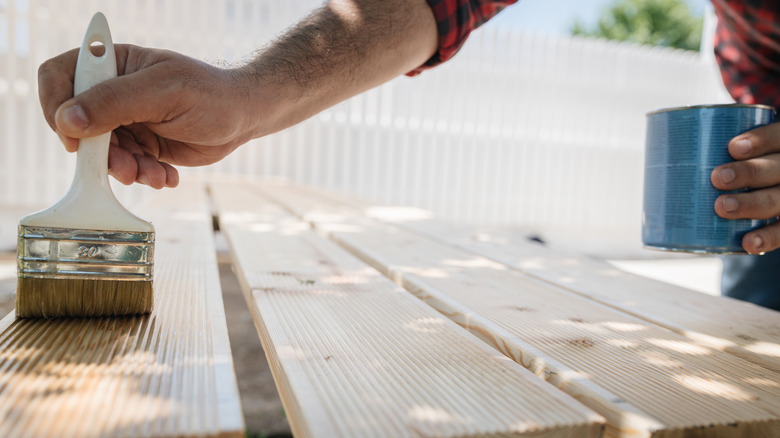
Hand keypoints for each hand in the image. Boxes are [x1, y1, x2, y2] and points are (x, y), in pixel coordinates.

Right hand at [38, 45, 258, 188]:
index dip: (56, 107)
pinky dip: (144, 175)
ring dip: (125, 169)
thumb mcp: (163, 92)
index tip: (73, 137)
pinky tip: (166, 176)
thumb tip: (67, 119)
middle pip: (77, 124)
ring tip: (154, 174)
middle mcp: (112, 93)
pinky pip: (126, 166)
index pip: (59, 77)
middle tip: (126, 167)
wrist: (242, 118)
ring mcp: (125, 121)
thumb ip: (115, 102)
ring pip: (101, 152)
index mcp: (112, 64)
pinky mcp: (141, 145)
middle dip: (100, 152)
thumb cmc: (210, 93)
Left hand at [711, 122, 779, 253]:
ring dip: (752, 203)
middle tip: (718, 177)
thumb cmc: (735, 164)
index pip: (777, 137)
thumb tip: (659, 146)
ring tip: (722, 206)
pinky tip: (747, 243)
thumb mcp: (730, 150)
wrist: (760, 188)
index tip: (733, 147)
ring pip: (779, 200)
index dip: (760, 140)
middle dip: (749, 172)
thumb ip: (708, 147)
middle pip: (778, 168)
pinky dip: (766, 238)